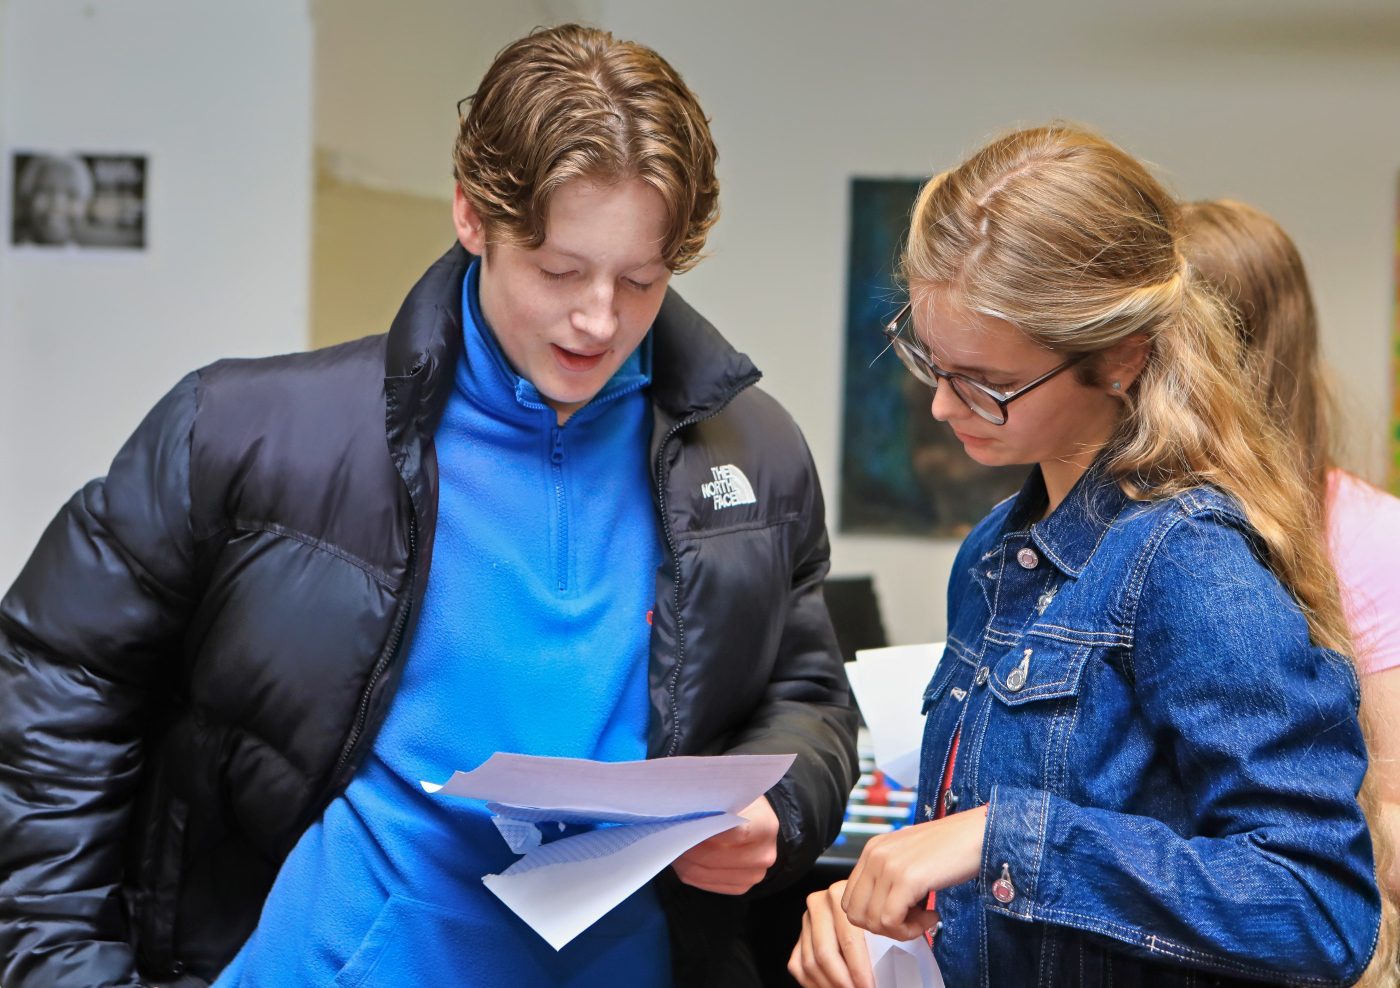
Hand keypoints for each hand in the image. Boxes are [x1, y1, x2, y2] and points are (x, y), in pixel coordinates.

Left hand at [672, 795, 778, 893]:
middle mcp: (764, 855)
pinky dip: (689, 871)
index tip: (682, 823)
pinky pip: (705, 885)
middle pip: (714, 857)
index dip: (704, 830)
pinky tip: (683, 857)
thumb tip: (682, 811)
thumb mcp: (729, 793)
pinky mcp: (741, 887)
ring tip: (671, 845)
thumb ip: (712, 802)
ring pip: (705, 874)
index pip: (732, 832)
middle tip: (668, 835)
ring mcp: (754, 875)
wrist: (754, 818)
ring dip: (683, 861)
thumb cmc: (737, 801)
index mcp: (766, 825)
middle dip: (687, 846)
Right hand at [788, 879, 887, 987]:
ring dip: (829, 985)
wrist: (862, 896)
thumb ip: (880, 936)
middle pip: (825, 954)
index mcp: (840, 895)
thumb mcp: (880, 914)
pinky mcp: (799, 936)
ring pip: (810, 963)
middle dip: (843, 982)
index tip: (868, 986)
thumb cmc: (874, 910)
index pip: (848, 941)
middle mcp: (819, 904)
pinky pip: (799, 966)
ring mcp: (806, 920)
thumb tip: (886, 972)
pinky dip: (814, 984)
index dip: (859, 970)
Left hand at [841, 805, 986, 940]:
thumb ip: (890, 879)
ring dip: (901, 930)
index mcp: (872, 849)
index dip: (874, 917)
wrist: (980, 833)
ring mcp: (888, 865)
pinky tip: (933, 915)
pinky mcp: (906, 878)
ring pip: (872, 921)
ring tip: (926, 916)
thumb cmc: (952, 848)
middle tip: (913, 920)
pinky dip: (912, 929)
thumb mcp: (909, 858)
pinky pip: (891, 921)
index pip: (850, 899)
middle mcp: (874, 854)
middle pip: (855, 913)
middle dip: (883, 928)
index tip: (902, 914)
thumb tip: (882, 915)